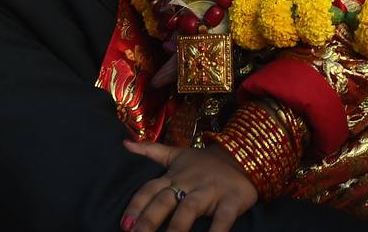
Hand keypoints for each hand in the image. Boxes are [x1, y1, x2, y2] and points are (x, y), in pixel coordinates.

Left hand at [122, 140, 258, 231]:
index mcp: (174, 175)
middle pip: (165, 200)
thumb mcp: (177, 154)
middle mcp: (190, 183)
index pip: (150, 190)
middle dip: (150, 219)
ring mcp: (211, 191)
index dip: (136, 206)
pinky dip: (217, 231)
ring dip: (177, 226)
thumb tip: (125, 143)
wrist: (243, 155)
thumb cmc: (204, 163)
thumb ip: (151, 151)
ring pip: (190, 208)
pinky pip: (223, 218)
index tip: (124, 225)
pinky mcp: (232, 200)